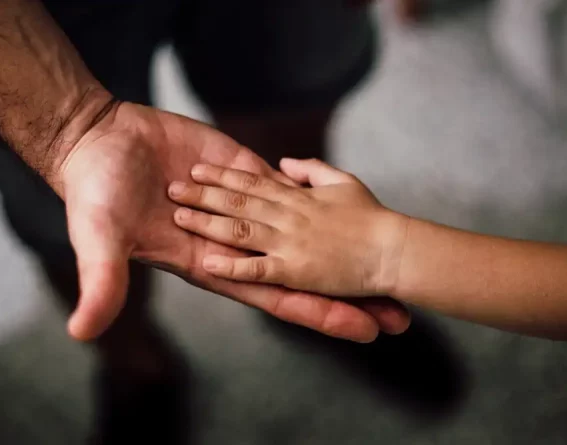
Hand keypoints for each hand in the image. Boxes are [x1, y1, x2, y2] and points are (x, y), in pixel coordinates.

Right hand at [56, 103, 410, 341]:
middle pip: (303, 272)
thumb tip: (83, 332)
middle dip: (347, 294)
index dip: (320, 314)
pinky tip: (352, 206)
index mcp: (211, 264)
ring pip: (303, 230)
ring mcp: (242, 206)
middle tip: (397, 314)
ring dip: (342, 247)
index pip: (277, 296)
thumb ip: (101, 282)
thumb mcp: (99, 240)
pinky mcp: (241, 170)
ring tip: (387, 260)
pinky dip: (317, 196)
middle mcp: (235, 242)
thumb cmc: (95, 195)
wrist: (97, 142)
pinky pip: (287, 187)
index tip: (363, 330)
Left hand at [166, 158, 409, 297]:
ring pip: (239, 229)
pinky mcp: (294, 271)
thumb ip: (312, 170)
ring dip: (207, 222)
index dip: (222, 175)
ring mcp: (288, 243)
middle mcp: (287, 217)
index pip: (252, 181)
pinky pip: (257, 268)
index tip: (197, 168)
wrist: (394, 250)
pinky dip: (232, 265)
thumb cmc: (374, 218)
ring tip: (179, 216)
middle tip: (172, 188)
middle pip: (237, 202)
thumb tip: (285, 163)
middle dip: (202, 194)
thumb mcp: (343, 182)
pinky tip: (208, 261)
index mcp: (298, 197)